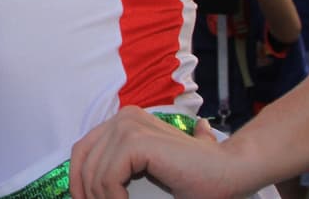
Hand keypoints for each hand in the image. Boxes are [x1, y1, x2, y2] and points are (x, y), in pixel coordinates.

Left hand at [70, 108, 237, 198]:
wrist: (230, 171)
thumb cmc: (195, 178)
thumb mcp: (145, 172)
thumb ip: (122, 169)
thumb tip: (88, 190)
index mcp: (124, 122)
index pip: (83, 149)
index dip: (78, 178)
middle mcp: (123, 117)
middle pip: (82, 157)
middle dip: (84, 190)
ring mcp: (128, 125)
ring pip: (94, 170)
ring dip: (101, 197)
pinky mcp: (136, 140)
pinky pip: (108, 175)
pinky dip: (111, 196)